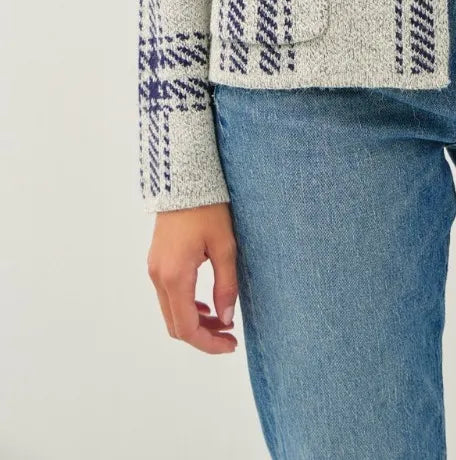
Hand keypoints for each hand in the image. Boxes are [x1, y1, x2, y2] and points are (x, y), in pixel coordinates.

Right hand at [147, 201, 239, 353]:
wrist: (183, 178)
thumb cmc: (208, 208)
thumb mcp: (225, 246)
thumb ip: (226, 286)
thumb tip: (226, 320)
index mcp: (175, 276)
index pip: (187, 327)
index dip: (208, 343)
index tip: (231, 345)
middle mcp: (159, 277)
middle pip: (176, 325)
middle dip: (203, 336)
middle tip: (230, 336)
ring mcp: (155, 270)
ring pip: (171, 312)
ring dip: (195, 322)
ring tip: (222, 321)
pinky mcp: (157, 263)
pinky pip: (168, 296)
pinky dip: (186, 306)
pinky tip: (206, 303)